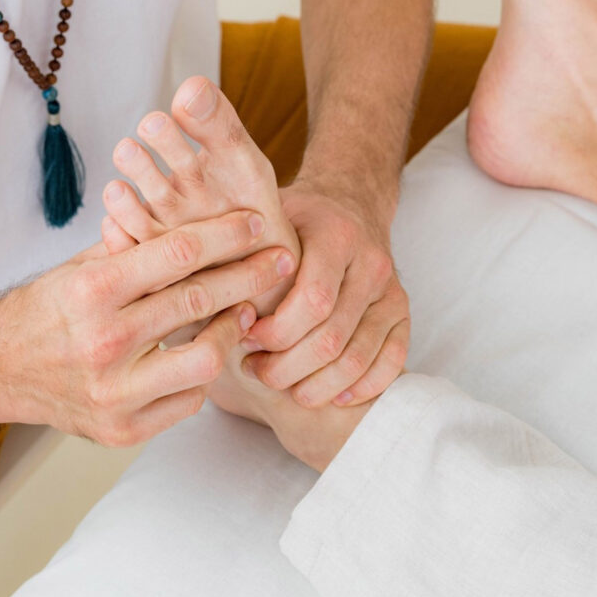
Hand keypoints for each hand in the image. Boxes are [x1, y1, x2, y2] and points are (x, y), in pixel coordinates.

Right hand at [0, 210, 295, 446]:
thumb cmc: (46, 308)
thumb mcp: (82, 266)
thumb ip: (136, 248)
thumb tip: (202, 222)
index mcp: (91, 290)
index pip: (177, 253)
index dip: (226, 235)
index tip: (258, 223)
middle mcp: (103, 342)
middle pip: (198, 303)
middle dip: (249, 277)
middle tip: (279, 261)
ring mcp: (113, 393)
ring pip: (203, 360)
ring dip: (230, 332)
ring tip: (242, 313)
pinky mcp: (121, 429)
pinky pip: (187, 401)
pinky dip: (200, 375)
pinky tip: (201, 353)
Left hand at [240, 181, 409, 408]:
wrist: (350, 202)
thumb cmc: (292, 220)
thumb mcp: (263, 219)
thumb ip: (238, 251)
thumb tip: (193, 292)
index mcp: (336, 235)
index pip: (313, 301)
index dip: (275, 333)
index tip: (244, 336)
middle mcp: (372, 263)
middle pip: (331, 338)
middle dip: (286, 367)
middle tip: (255, 370)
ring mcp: (393, 290)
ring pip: (357, 358)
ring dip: (314, 385)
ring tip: (280, 383)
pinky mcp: (403, 313)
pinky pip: (392, 362)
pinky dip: (358, 388)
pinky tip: (326, 394)